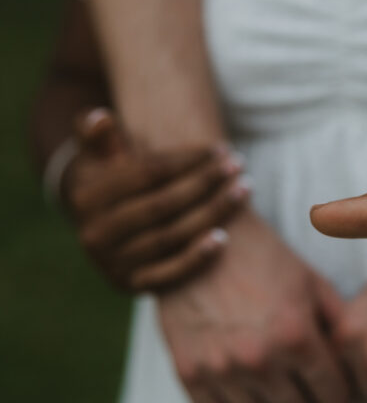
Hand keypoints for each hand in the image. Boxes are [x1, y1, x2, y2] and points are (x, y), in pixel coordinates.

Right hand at [64, 108, 248, 291]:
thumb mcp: (99, 159)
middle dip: (205, 182)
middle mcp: (95, 234)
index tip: (219, 148)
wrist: (100, 231)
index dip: (186, 160)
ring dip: (212, 213)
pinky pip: (169, 274)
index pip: (147, 174)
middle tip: (238, 165)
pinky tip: (224, 238)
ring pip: (171, 236)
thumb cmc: (112, 183)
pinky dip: (197, 257)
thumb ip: (99, 138)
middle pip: (163, 204)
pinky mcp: (131, 285)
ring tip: (243, 189)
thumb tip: (100, 117)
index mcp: (86, 197)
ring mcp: (112, 263)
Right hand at [158, 210, 351, 402]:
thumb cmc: (264, 259)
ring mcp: (221, 371)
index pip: (335, 399)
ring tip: (273, 390)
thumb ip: (339, 327)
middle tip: (304, 387)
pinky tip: (244, 394)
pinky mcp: (189, 375)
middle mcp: (260, 360)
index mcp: (297, 336)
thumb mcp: (313, 284)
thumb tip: (359, 363)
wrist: (197, 239)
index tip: (332, 381)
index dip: (339, 392)